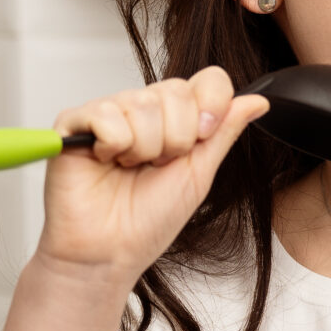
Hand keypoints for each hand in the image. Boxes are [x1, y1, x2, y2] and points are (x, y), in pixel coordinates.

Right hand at [34, 68, 268, 286]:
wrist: (110, 250)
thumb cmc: (149, 220)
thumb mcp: (200, 173)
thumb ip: (225, 132)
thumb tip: (258, 101)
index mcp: (176, 119)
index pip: (206, 80)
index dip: (211, 105)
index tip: (202, 138)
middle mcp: (143, 110)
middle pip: (176, 90)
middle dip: (175, 138)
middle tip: (157, 165)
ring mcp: (108, 113)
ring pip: (141, 103)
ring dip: (144, 147)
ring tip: (130, 167)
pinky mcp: (73, 122)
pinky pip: (105, 113)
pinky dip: (114, 144)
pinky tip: (106, 161)